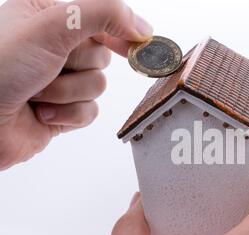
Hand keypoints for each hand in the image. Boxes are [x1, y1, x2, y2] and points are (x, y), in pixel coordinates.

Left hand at [0, 0, 152, 169]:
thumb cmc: (0, 68)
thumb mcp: (53, 26)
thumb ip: (103, 14)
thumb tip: (143, 27)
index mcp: (48, 15)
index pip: (99, 17)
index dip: (120, 29)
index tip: (139, 43)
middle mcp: (54, 46)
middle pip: (101, 56)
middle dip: (78, 67)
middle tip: (51, 66)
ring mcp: (59, 79)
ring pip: (97, 85)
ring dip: (69, 93)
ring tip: (39, 93)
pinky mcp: (63, 109)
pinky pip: (90, 111)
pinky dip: (69, 115)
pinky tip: (42, 113)